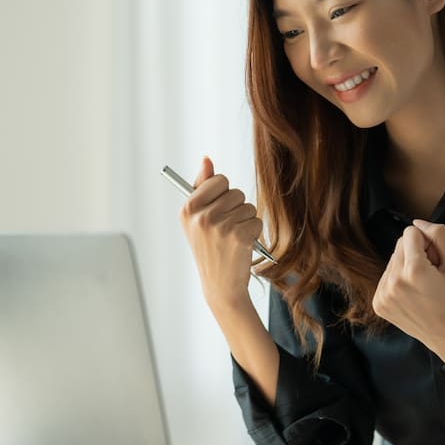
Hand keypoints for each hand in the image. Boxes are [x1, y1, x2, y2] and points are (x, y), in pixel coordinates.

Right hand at [177, 157, 264, 311]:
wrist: (220, 286)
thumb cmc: (210, 249)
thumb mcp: (197, 219)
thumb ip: (202, 186)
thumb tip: (207, 158)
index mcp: (188, 208)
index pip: (219, 180)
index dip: (223, 195)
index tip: (217, 211)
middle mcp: (201, 216)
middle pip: (236, 192)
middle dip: (236, 209)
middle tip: (225, 230)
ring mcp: (220, 226)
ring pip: (248, 207)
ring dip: (245, 221)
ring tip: (232, 239)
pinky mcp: (238, 236)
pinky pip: (256, 221)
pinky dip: (254, 233)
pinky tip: (241, 247)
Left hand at [372, 220, 444, 370]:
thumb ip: (439, 235)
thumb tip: (417, 223)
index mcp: (414, 271)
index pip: (410, 232)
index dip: (427, 242)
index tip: (435, 260)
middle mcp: (394, 282)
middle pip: (399, 246)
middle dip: (416, 254)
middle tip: (431, 274)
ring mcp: (383, 294)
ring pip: (392, 261)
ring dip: (406, 267)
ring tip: (422, 286)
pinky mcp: (378, 303)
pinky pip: (386, 277)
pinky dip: (398, 281)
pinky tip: (412, 294)